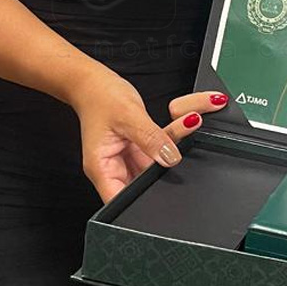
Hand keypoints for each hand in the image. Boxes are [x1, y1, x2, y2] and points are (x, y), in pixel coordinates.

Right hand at [72, 71, 228, 201]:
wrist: (95, 82)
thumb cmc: (99, 97)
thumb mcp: (127, 116)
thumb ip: (150, 138)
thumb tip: (171, 158)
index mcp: (102, 168)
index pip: (121, 200)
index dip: (143, 203)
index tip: (167, 194)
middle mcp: (115, 168)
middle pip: (146, 184)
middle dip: (168, 168)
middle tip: (183, 149)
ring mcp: (130, 159)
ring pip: (159, 163)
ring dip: (176, 143)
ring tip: (191, 121)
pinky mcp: (141, 148)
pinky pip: (162, 147)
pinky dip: (175, 134)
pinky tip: (188, 120)